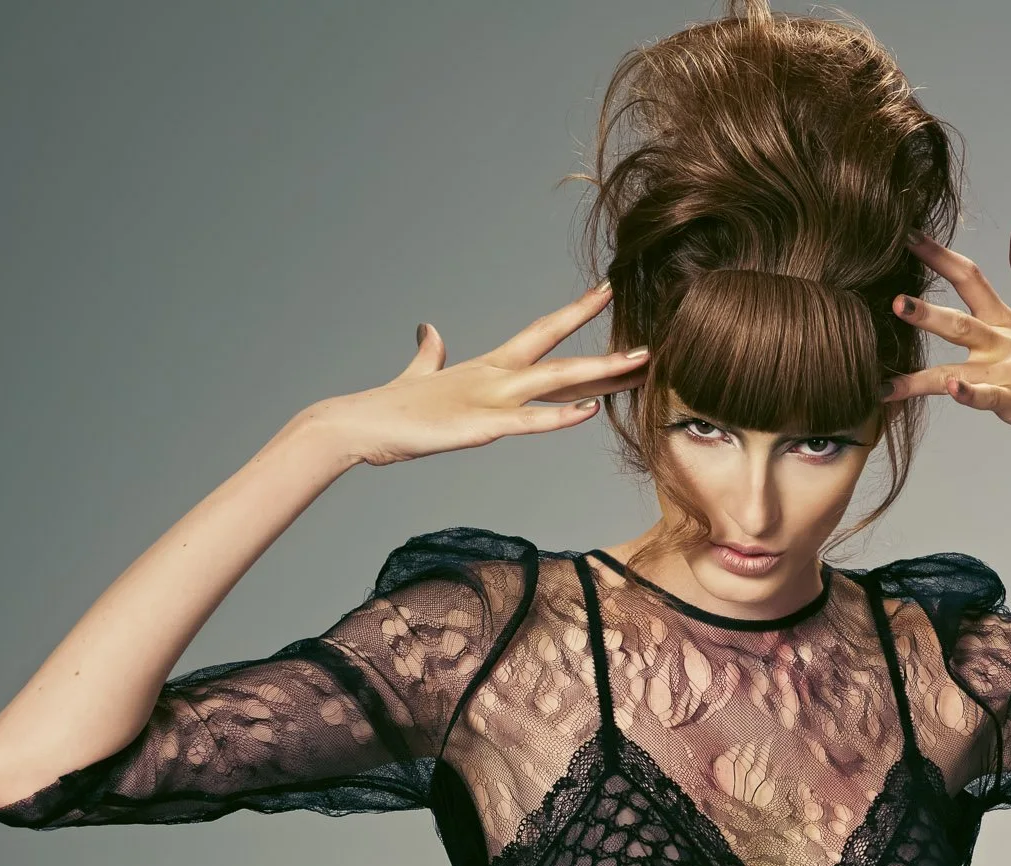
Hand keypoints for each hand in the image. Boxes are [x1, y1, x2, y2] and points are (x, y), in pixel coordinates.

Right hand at [323, 282, 648, 467]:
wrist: (360, 424)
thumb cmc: (392, 409)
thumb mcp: (421, 376)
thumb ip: (430, 355)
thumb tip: (428, 330)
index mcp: (488, 367)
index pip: (542, 332)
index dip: (576, 313)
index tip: (608, 293)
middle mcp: (496, 376)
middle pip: (561, 354)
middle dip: (607, 350)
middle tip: (651, 341)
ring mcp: (489, 399)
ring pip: (556, 382)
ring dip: (601, 374)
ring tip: (640, 366)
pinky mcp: (480, 428)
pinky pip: (529, 422)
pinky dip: (560, 418)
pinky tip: (589, 412)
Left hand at [880, 217, 1010, 464]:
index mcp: (1008, 321)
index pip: (971, 279)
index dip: (938, 256)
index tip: (906, 236)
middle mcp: (1006, 341)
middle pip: (960, 317)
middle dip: (924, 308)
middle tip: (891, 297)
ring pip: (964, 355)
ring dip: (929, 351)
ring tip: (893, 346)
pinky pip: (989, 397)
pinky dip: (970, 393)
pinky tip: (951, 389)